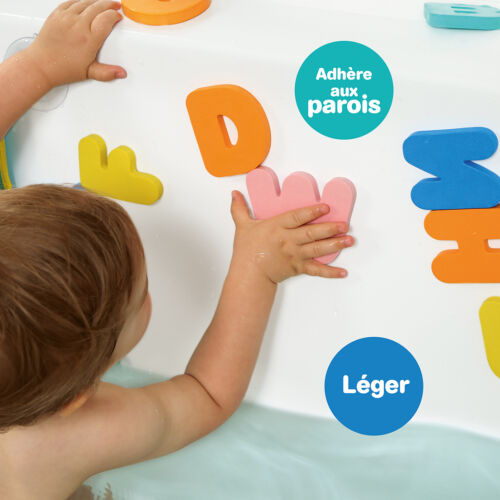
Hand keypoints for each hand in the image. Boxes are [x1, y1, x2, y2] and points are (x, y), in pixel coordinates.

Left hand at [26, 0, 125, 86]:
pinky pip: (71, 1)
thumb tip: (121, 73)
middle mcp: (78, 25)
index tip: (118, 17)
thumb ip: (107, 73)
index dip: (115, 15)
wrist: (41, 65)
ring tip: (103, 3)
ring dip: (97, 1)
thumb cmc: (62, 68)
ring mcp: (66, 18)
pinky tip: (86, 2)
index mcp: (89, 39)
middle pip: (98, 6)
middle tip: (115, 6)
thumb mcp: (89, 73)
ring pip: (85, 2)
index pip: (107, 18)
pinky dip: (81, 0)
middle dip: (109, 4)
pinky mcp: (56, 14)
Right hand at [230, 190, 353, 282]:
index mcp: (276, 228)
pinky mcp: (298, 268)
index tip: (325, 207)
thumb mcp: (242, 226)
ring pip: (317, 249)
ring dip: (334, 245)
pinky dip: (330, 272)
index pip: (296, 217)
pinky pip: (316, 270)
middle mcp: (287, 241)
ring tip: (349, 241)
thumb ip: (239, 209)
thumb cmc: (247, 251)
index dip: (311, 212)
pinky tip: (343, 272)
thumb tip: (234, 194)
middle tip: (344, 225)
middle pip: (311, 233)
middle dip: (329, 229)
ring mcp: (294, 255)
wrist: (249, 274)